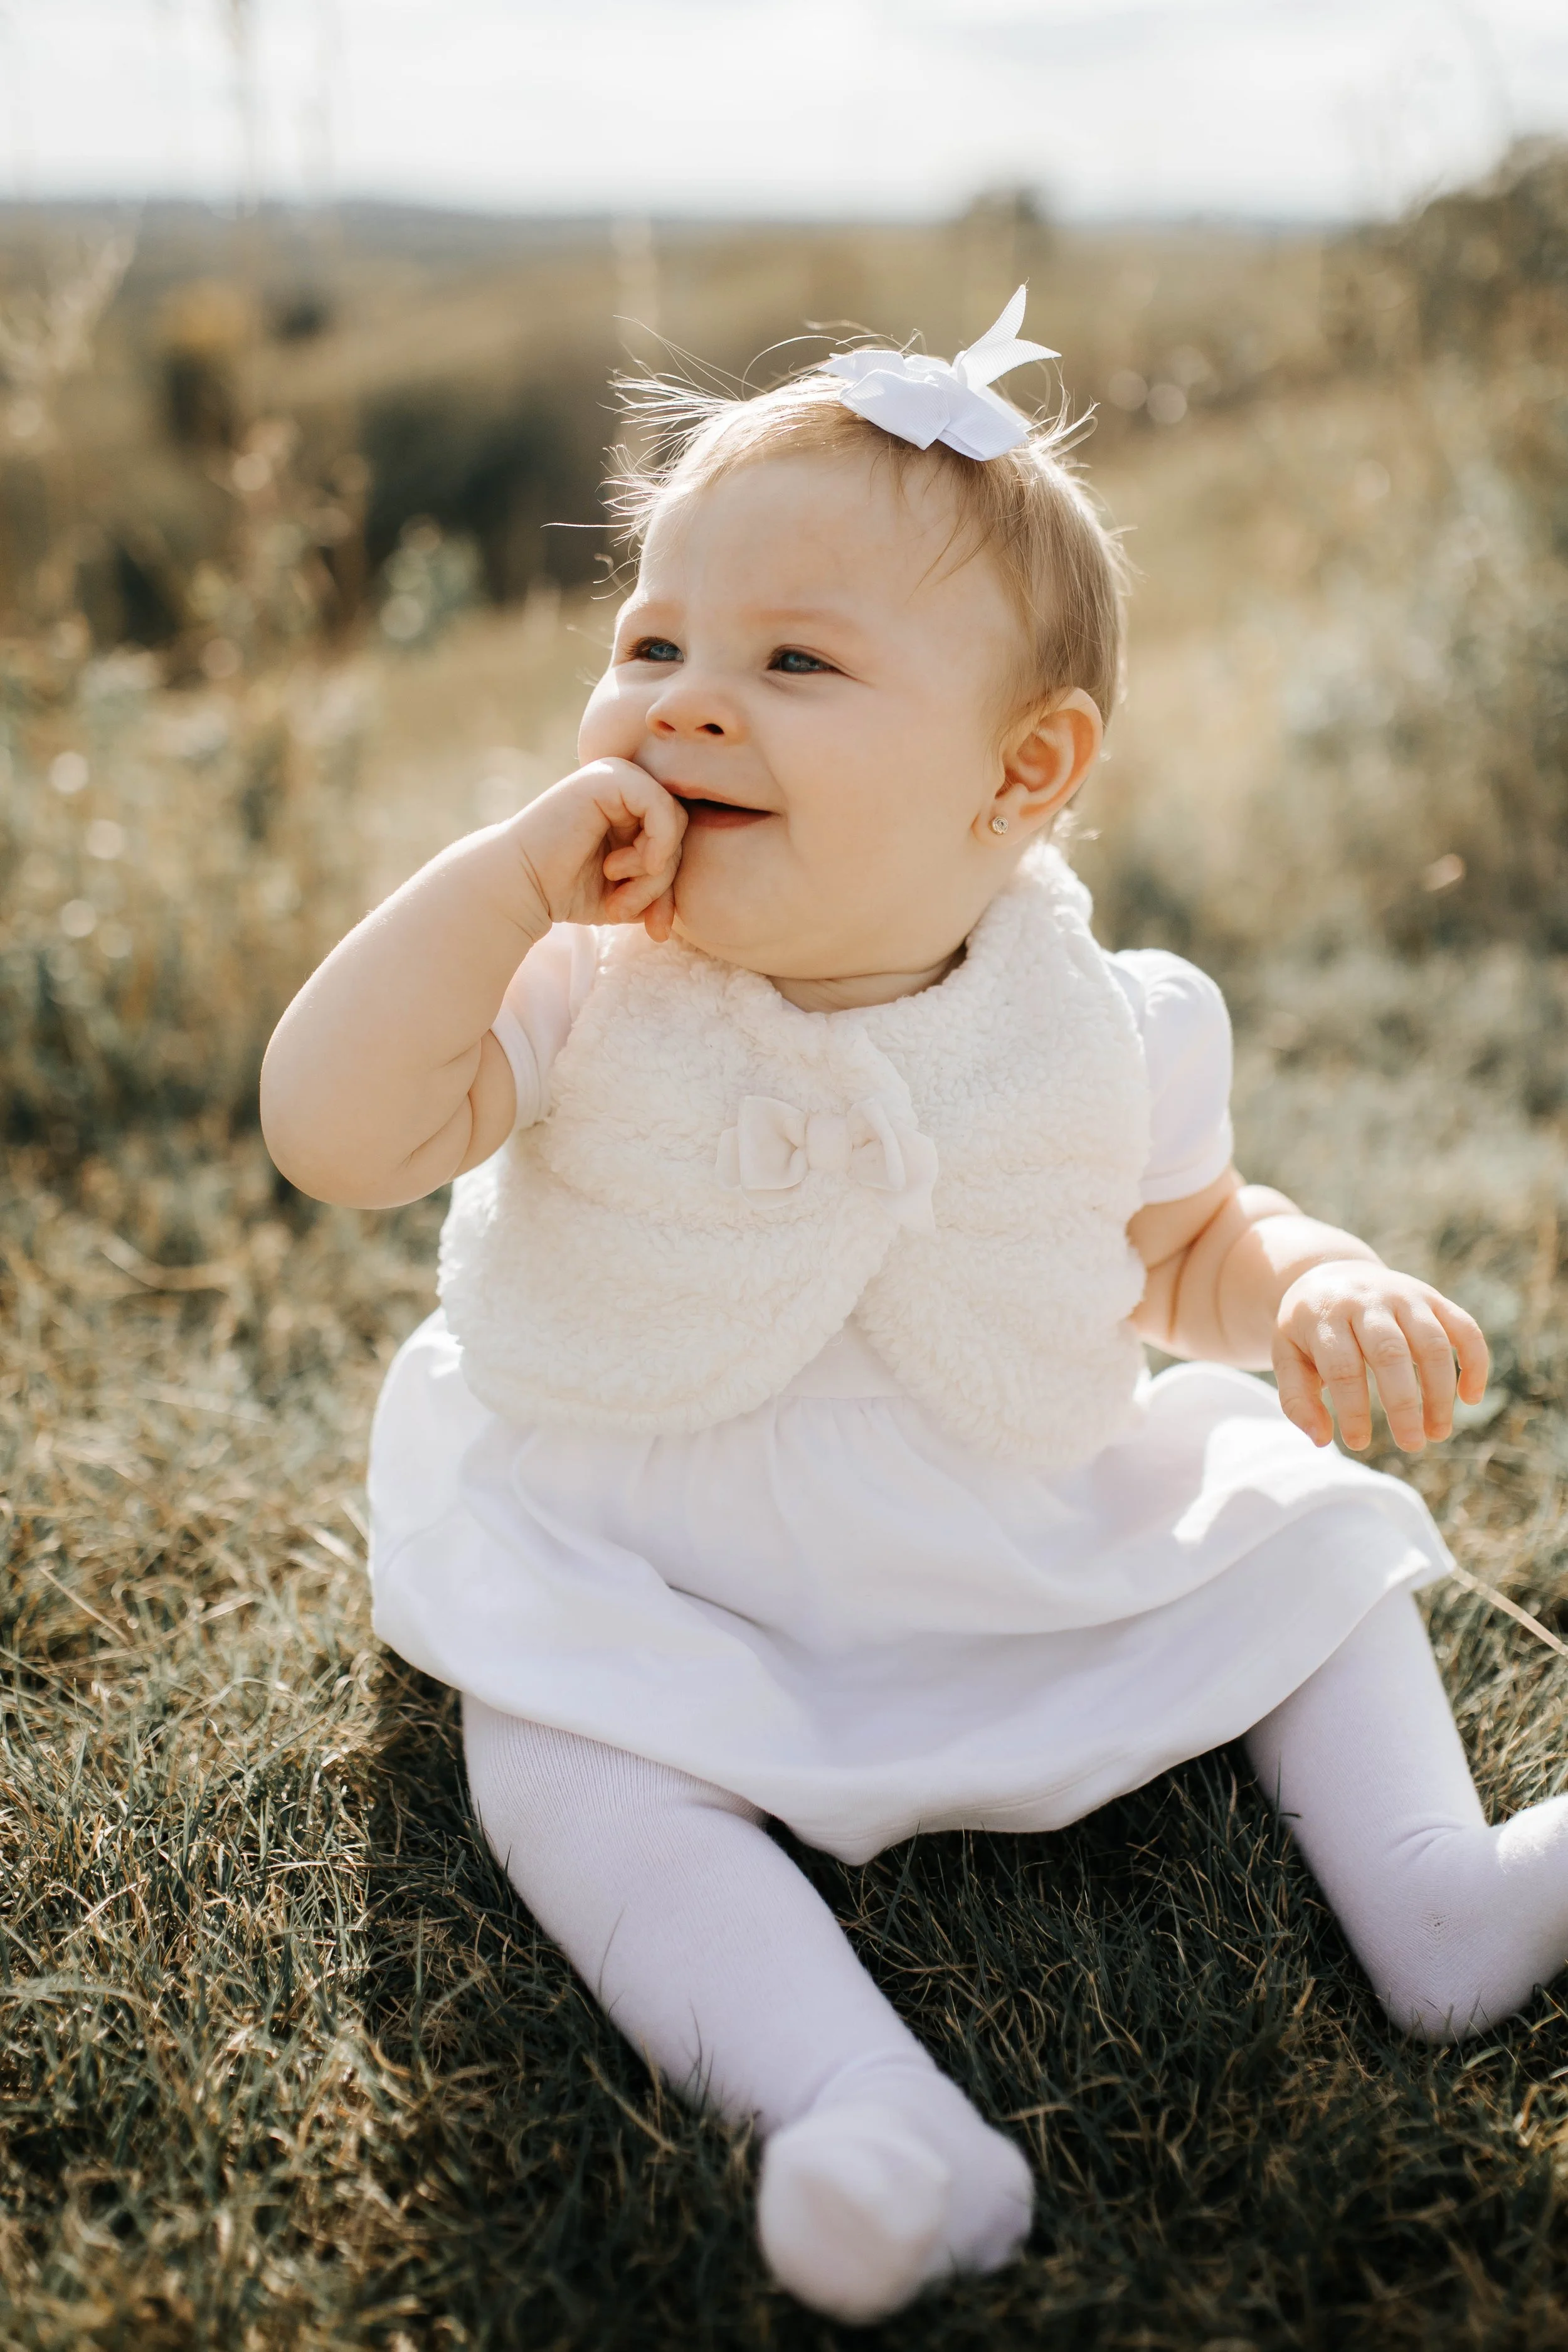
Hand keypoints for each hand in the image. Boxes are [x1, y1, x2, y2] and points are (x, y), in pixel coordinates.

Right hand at [508, 758, 686, 940]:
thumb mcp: (628, 895)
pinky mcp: (609, 778)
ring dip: (654, 874)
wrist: (520, 886)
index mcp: (633, 805)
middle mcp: (628, 784)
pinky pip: (661, 807)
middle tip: (629, 914)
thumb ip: (660, 888)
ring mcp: (618, 776)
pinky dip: (655, 845)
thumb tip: (682, 912)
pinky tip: (627, 868)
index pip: (679, 841)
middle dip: (662, 884)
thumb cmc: (567, 890)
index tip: (654, 927)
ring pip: (674, 824)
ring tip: (619, 896)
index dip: (672, 886)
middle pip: (681, 833)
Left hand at [1273, 1260, 1488, 1451]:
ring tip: (1437, 1432)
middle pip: (1390, 1353)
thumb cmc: (1310, 1328)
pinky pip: (1464, 1327)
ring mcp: (1404, 1296)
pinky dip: (1475, 1361)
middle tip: (1412, 1444)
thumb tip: (1321, 1440)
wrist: (1330, 1271)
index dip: (1354, 1409)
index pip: (1343, 1366)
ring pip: (1432, 1343)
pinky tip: (1470, 1397)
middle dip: (1404, 1404)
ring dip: (1441, 1392)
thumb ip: (1296, 1398)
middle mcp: (1368, 1301)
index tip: (1358, 1443)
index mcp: (1325, 1315)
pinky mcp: (1433, 1298)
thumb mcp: (1288, 1356)